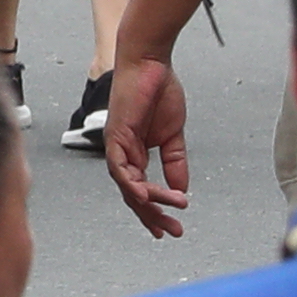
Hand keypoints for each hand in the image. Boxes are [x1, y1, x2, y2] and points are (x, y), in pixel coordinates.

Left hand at [105, 49, 191, 236]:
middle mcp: (122, 154)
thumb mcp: (173, 136)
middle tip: (173, 232)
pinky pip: (121, 167)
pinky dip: (134, 183)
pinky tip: (149, 196)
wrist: (150, 64)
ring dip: (149, 203)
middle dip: (152, 216)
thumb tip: (181, 191)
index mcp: (135, 154)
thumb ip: (175, 163)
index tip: (173, 227)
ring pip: (128, 186)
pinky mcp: (115, 136)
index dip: (155, 210)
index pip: (142, 190)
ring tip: (171, 215)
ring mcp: (116, 146)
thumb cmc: (159, 93)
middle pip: (133, 195)